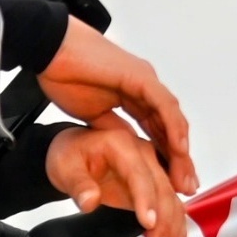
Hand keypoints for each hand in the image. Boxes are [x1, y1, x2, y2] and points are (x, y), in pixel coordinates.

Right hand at [37, 23, 197, 195]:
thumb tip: (124, 146)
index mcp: (132, 95)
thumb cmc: (65, 74)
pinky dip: (173, 128)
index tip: (169, 183)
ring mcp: (145, 81)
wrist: (50, 49)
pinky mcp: (140, 77)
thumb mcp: (92, 113)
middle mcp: (144, 88)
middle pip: (169, 128)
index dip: (165, 157)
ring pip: (172, 119)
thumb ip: (111, 127)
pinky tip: (179, 149)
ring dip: (180, 149)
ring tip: (184, 175)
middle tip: (186, 186)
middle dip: (178, 159)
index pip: (156, 131)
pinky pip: (163, 105)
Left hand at [44, 123, 197, 236]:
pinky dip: (175, 229)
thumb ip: (78, 184)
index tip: (149, 223)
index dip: (146, 199)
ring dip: (172, 230)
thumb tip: (90, 201)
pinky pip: (171, 207)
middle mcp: (145, 155)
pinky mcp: (155, 187)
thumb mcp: (65, 167)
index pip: (139, 174)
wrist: (78, 150)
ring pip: (172, 201)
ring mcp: (153, 171)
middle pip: (163, 190)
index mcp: (122, 145)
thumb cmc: (72, 155)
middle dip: (164, 223)